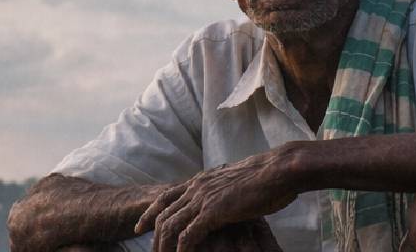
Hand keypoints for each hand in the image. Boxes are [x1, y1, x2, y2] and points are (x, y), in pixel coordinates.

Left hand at [133, 153, 295, 251]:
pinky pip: (189, 235)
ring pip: (171, 226)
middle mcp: (195, 188)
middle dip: (154, 236)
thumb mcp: (232, 183)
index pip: (165, 197)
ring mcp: (202, 199)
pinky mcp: (213, 212)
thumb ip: (218, 191)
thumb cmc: (262, 178)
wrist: (275, 170)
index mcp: (199, 181)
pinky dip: (182, 249)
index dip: (150, 213)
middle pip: (163, 215)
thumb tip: (218, 200)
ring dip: (165, 246)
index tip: (140, 226)